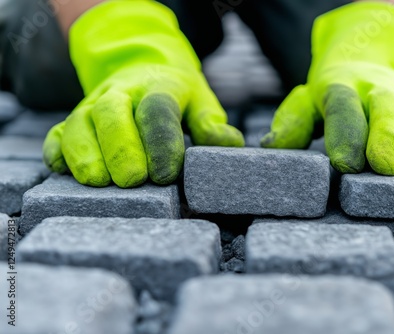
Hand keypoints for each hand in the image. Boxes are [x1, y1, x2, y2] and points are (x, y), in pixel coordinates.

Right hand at [43, 0, 243, 187]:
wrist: (143, 68)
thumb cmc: (177, 96)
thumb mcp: (201, 102)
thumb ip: (211, 124)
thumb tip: (229, 144)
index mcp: (158, 87)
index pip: (158, 109)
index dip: (162, 141)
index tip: (167, 174)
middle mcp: (121, 93)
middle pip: (112, 112)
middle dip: (120, 148)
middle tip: (132, 180)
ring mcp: (92, 105)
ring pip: (79, 123)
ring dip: (85, 153)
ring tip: (97, 182)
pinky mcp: (73, 120)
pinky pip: (57, 133)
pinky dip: (57, 151)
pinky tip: (63, 170)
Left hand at [261, 2, 393, 175]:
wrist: (363, 61)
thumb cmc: (329, 95)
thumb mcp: (305, 103)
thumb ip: (292, 123)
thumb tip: (271, 147)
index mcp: (340, 88)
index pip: (342, 107)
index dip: (344, 133)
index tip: (345, 164)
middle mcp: (377, 88)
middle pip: (386, 106)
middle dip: (389, 135)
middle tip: (388, 167)